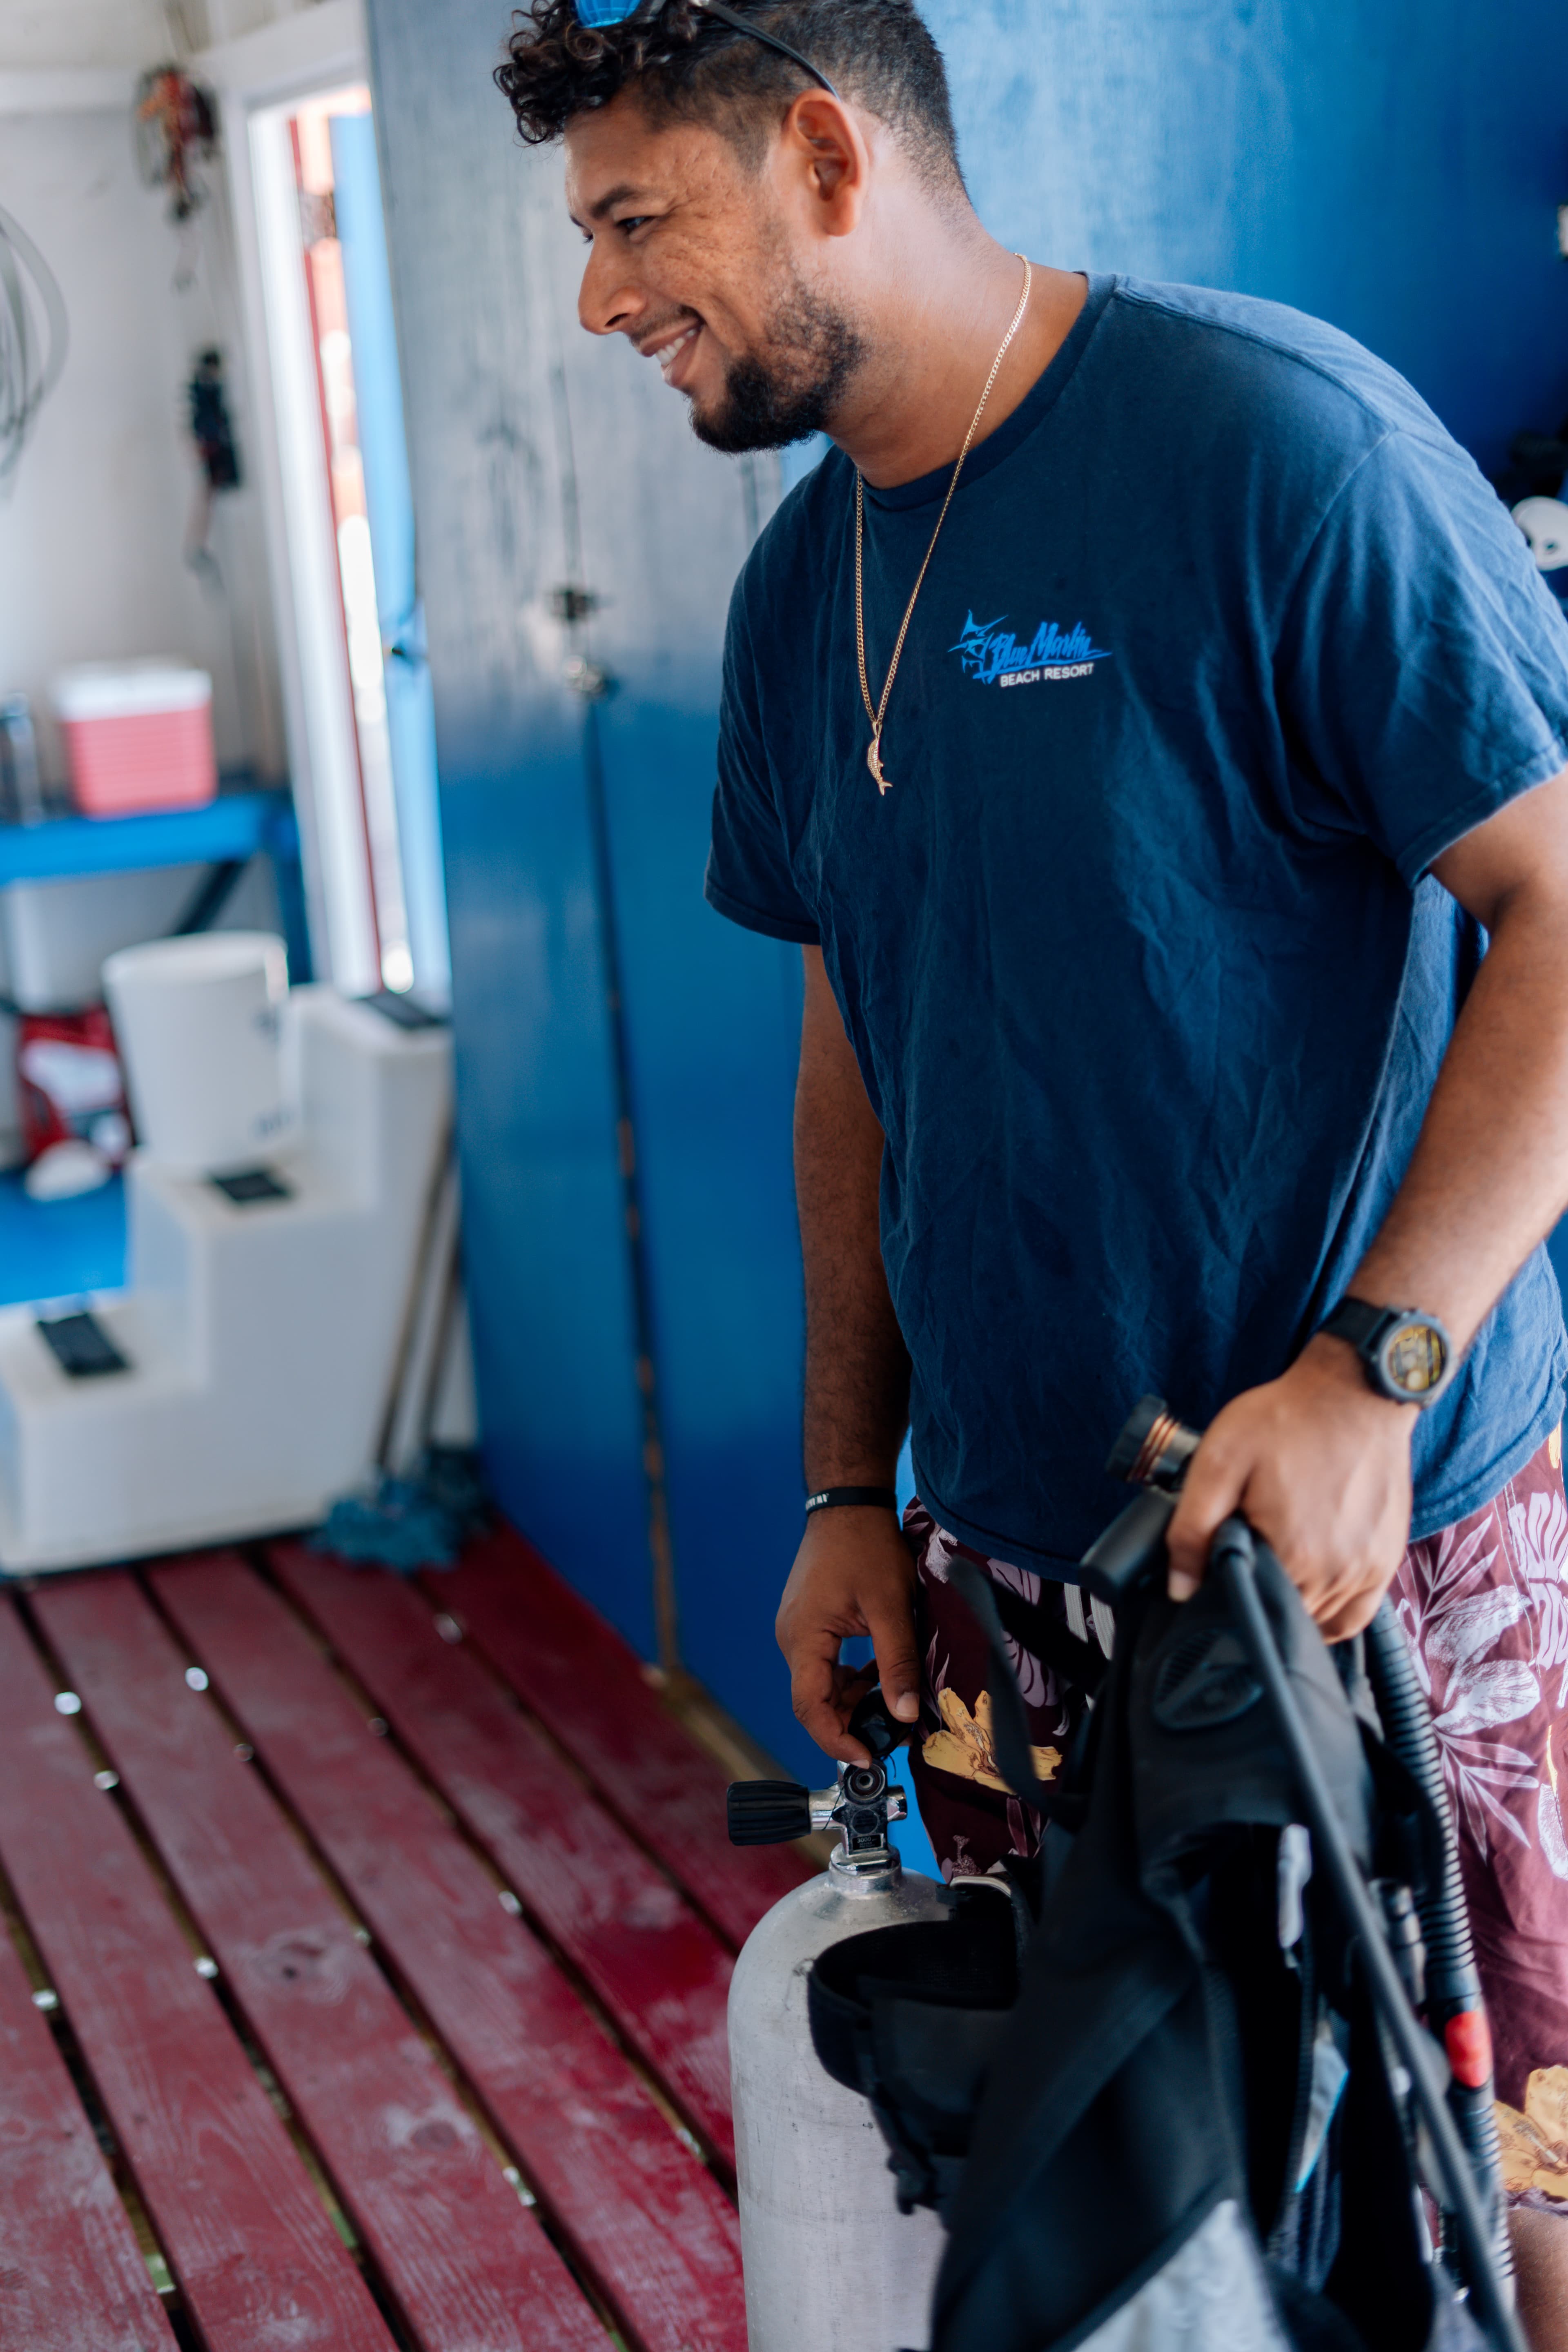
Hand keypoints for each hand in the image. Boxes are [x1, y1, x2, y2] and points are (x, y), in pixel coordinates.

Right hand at [776, 1506, 921, 1763]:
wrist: (848, 1503)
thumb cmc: (867, 1547)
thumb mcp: (891, 1608)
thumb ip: (897, 1664)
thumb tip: (905, 1714)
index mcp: (803, 1638)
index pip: (810, 1708)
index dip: (837, 1740)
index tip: (868, 1759)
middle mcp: (791, 1638)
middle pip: (813, 1701)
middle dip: (850, 1723)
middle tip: (891, 1734)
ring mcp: (797, 1630)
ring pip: (820, 1685)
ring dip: (853, 1700)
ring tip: (892, 1702)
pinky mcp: (809, 1622)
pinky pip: (824, 1665)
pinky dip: (850, 1678)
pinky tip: (879, 1673)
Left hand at [1164, 1335, 1415, 1639]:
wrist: (1353, 1392)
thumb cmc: (1287, 1420)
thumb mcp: (1220, 1462)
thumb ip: (1192, 1528)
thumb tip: (1180, 1588)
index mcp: (1295, 1556)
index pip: (1251, 1611)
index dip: (1228, 1595)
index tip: (1220, 1566)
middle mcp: (1337, 1575)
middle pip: (1286, 1618)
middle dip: (1260, 1596)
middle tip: (1249, 1551)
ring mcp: (1368, 1570)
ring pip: (1321, 1621)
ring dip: (1295, 1604)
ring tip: (1277, 1561)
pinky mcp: (1386, 1559)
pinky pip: (1357, 1613)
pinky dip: (1332, 1610)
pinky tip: (1310, 1586)